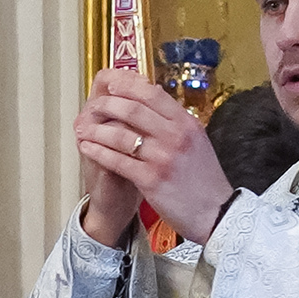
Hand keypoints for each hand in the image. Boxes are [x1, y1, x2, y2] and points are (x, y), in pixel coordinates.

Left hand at [71, 68, 234, 249]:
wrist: (216, 213)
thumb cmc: (204, 179)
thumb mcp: (196, 141)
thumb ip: (175, 121)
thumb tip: (154, 99)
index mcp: (186, 123)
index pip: (152, 93)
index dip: (126, 85)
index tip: (111, 85)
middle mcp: (175, 136)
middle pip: (132, 109)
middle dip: (105, 105)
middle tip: (92, 107)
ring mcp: (162, 158)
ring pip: (120, 135)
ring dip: (96, 130)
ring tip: (82, 128)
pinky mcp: (151, 180)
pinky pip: (117, 160)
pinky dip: (98, 152)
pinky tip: (88, 149)